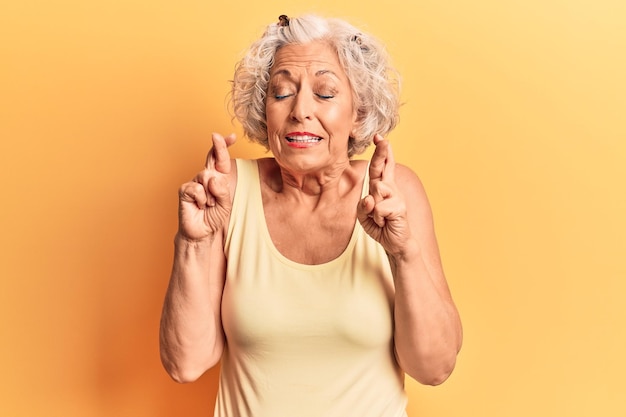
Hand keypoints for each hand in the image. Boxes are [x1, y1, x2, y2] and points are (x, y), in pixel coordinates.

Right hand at [177, 133, 235, 240]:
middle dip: (217, 146)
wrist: (201, 232)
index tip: (231, 136)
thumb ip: (223, 191)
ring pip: (206, 176)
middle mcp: (206, 177)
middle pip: (212, 158)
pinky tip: (200, 206)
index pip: (221, 160)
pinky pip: (197, 189)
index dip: (224, 147)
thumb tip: (213, 178)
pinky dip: (202, 199)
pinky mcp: (185, 190)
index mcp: (218, 178)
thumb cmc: (213, 216)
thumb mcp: (225, 204)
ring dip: (212, 194)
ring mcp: (194, 182)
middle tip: (216, 136)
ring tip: (210, 205)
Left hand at [357, 134, 410, 254]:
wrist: (395, 243)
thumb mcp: (364, 216)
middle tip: (382, 140)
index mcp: (382, 187)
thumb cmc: (381, 226)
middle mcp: (391, 188)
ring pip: (376, 191)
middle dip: (382, 153)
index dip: (381, 152)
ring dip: (372, 208)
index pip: (381, 167)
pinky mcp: (399, 207)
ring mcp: (396, 197)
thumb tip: (370, 198)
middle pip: (383, 168)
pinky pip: (378, 208)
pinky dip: (377, 218)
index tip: (379, 137)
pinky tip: (384, 223)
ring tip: (379, 218)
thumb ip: (363, 206)